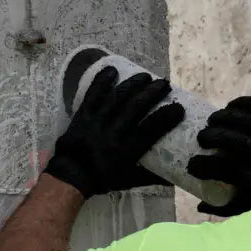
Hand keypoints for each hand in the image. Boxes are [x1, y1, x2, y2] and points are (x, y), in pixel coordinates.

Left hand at [46, 67, 184, 197]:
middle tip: (164, 84)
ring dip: (132, 84)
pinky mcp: (84, 114)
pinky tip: (112, 70)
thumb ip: (152, 177)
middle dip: (151, 94)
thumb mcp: (130, 180)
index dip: (165, 118)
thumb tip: (173, 177)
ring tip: (146, 76)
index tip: (178, 108)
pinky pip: (93, 94)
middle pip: (134, 108)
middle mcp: (113, 134)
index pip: (149, 131)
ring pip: (116, 98)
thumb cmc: (104, 178)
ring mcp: (97, 122)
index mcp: (126, 151)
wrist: (72, 174)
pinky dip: (102, 81)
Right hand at [187, 96, 250, 216]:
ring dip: (225, 118)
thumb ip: (226, 208)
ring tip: (210, 121)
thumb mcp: (250, 208)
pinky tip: (229, 107)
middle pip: (239, 142)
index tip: (192, 165)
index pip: (229, 172)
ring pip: (248, 122)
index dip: (206, 166)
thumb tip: (200, 206)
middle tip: (201, 138)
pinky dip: (243, 103)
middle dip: (215, 137)